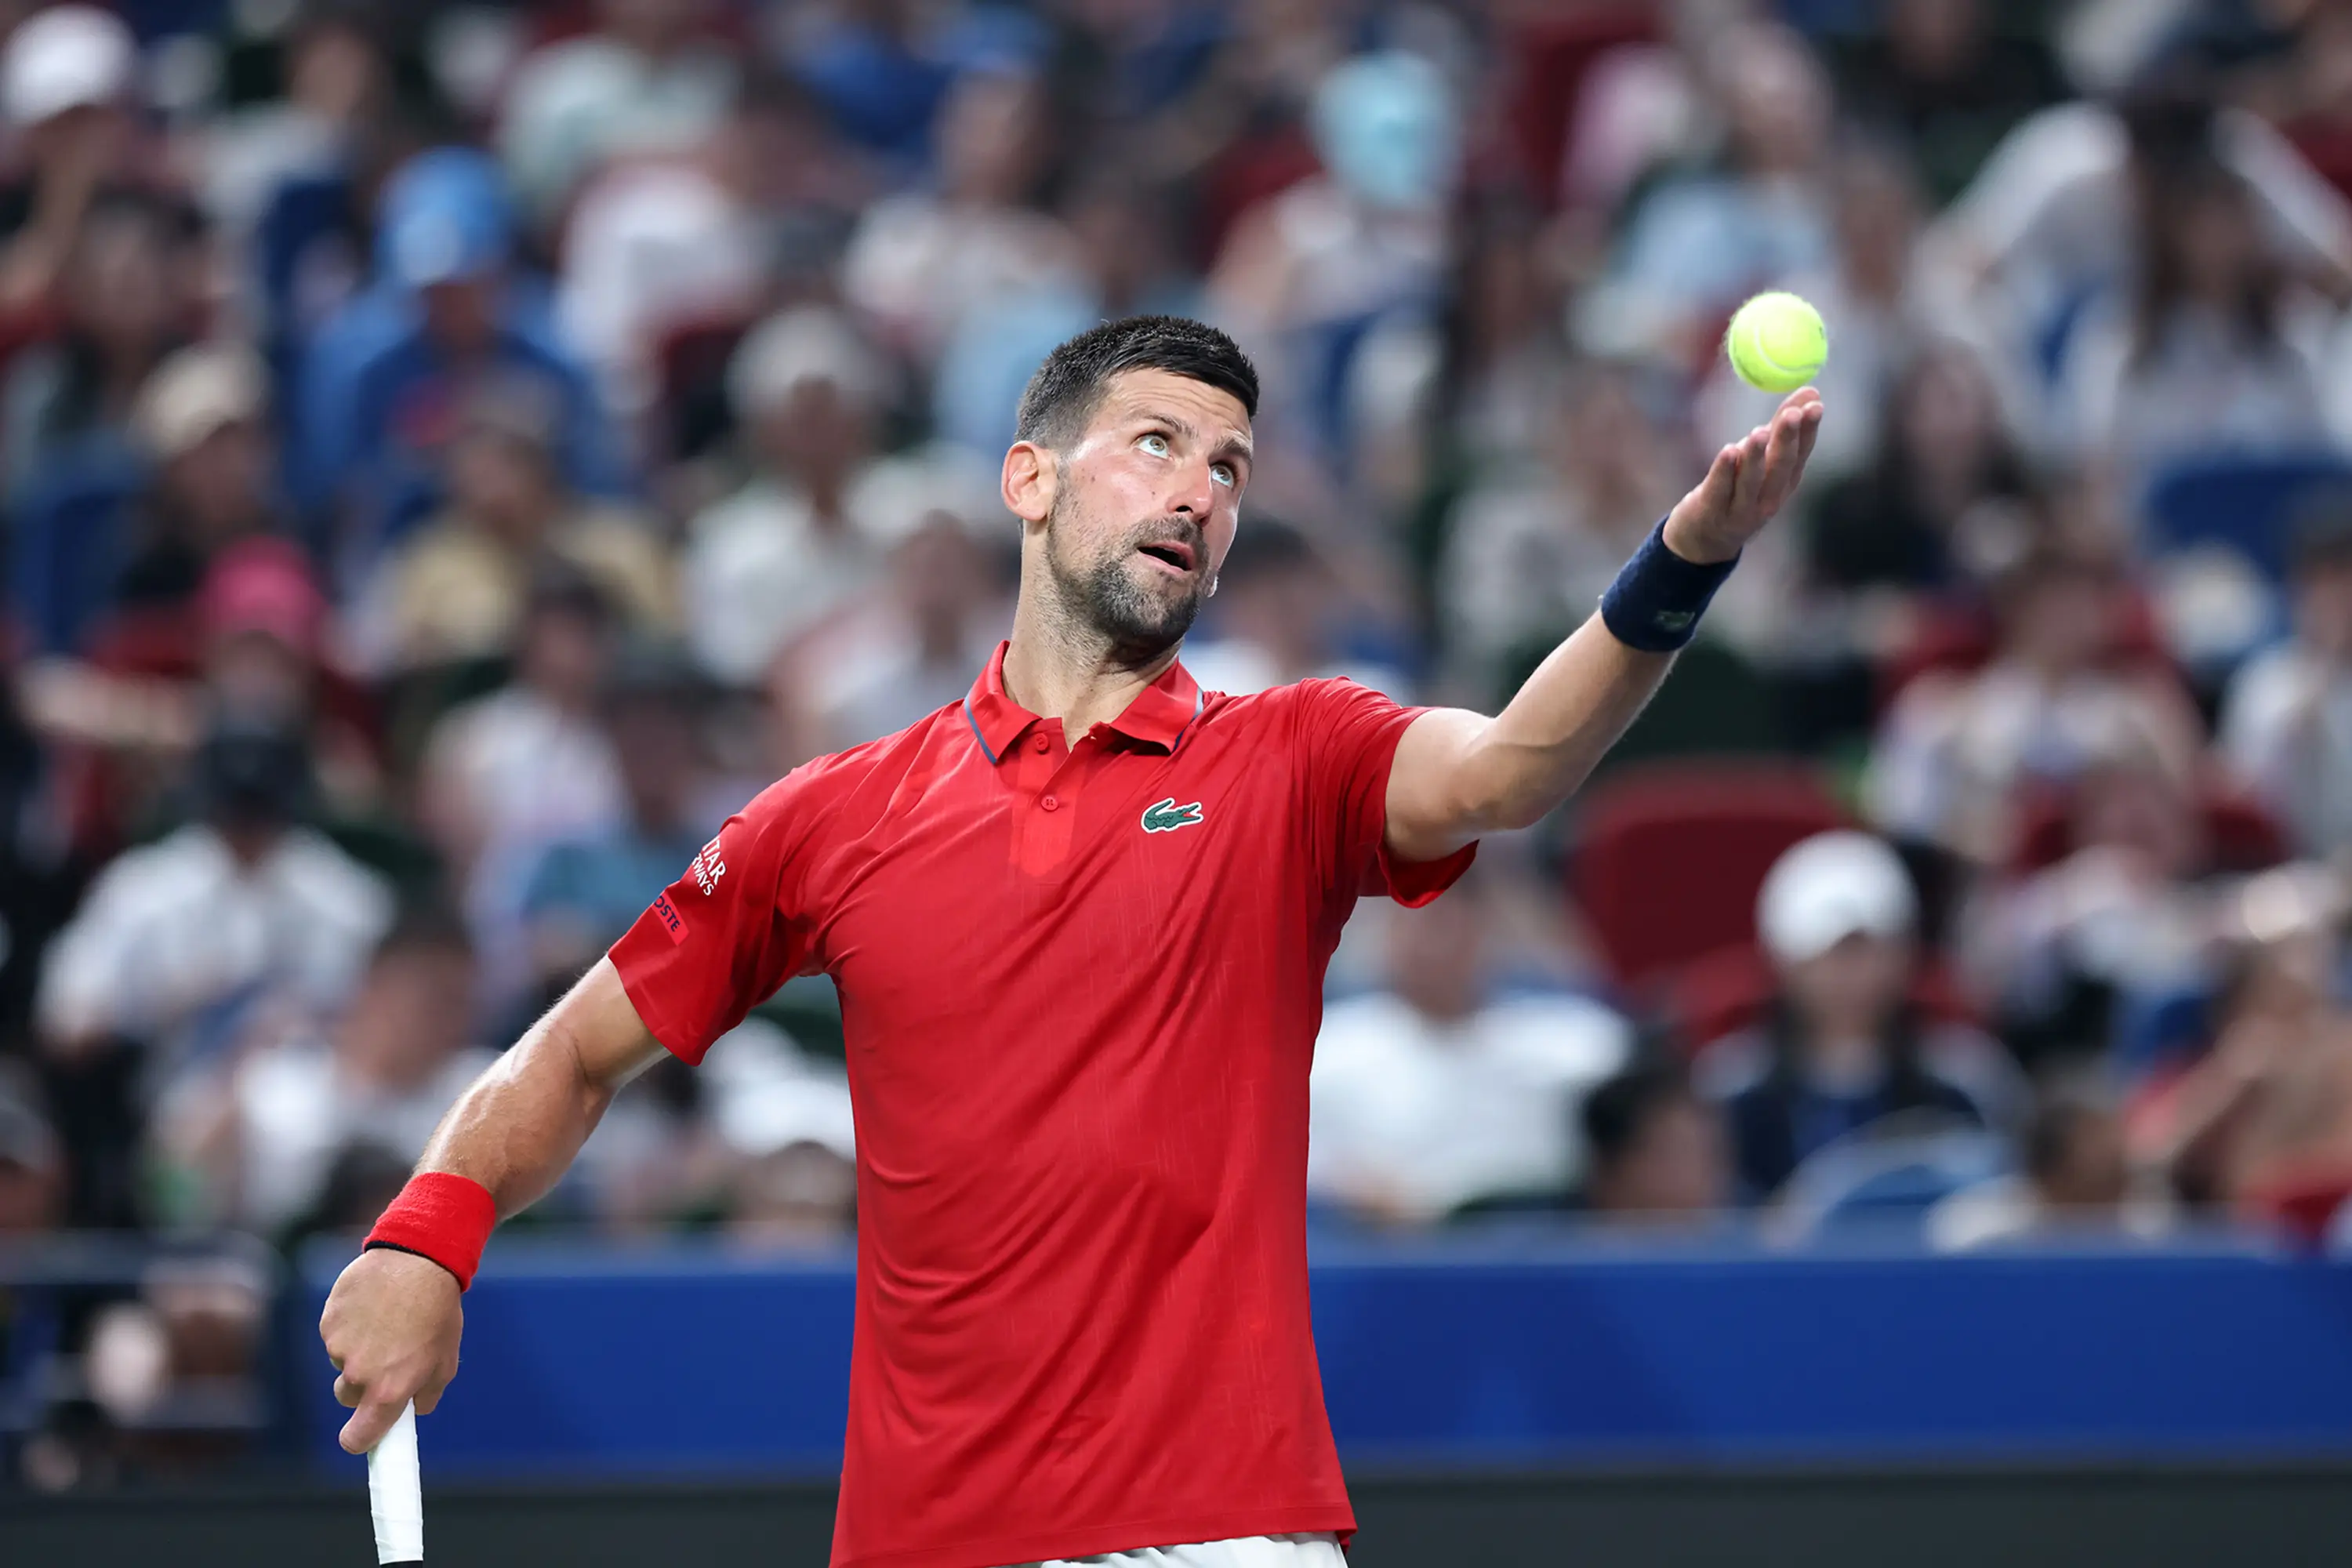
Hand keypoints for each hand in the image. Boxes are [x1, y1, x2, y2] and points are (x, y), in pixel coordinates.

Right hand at [320, 1247, 463, 1453]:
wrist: (419, 1261)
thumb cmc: (438, 1313)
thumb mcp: (446, 1360)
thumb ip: (427, 1395)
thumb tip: (414, 1411)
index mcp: (388, 1390)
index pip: (358, 1437)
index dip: (359, 1440)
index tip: (362, 1437)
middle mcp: (359, 1373)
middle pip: (347, 1396)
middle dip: (362, 1385)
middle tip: (387, 1359)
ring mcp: (339, 1346)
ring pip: (342, 1360)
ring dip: (358, 1349)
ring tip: (387, 1321)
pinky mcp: (328, 1320)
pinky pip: (335, 1333)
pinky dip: (349, 1325)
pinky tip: (372, 1306)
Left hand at [1661, 389, 1823, 565]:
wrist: (1705, 539)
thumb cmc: (1738, 489)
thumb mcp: (1764, 460)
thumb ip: (1782, 425)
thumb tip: (1811, 390)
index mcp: (1784, 483)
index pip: (1801, 454)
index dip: (1809, 430)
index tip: (1815, 404)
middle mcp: (1769, 499)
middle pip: (1780, 468)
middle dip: (1787, 440)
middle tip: (1791, 414)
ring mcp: (1741, 509)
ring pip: (1751, 481)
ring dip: (1756, 456)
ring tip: (1760, 431)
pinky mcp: (1712, 512)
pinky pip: (1719, 489)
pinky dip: (1724, 471)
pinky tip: (1728, 450)